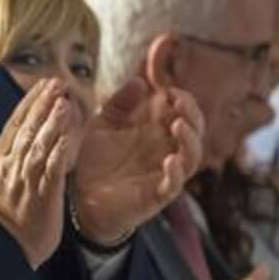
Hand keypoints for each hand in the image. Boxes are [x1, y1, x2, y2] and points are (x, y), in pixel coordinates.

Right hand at [0, 79, 79, 268]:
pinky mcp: (42, 194)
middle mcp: (10, 168)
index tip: (40, 86)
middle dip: (40, 104)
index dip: (27, 104)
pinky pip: (52, 167)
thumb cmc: (6, 222)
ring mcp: (25, 180)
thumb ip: (11, 163)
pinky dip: (59, 148)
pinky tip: (68, 132)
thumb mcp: (0, 186)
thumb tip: (20, 142)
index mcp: (0, 165)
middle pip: (25, 129)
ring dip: (50, 119)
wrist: (3, 250)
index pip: (13, 127)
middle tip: (54, 83)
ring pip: (38, 143)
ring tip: (62, 99)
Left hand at [72, 80, 203, 244]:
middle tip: (179, 101)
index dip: (181, 97)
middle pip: (194, 128)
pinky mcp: (158, 193)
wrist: (84, 199)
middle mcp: (166, 148)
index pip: (180, 110)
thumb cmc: (97, 160)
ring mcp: (165, 171)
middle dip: (192, 113)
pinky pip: (175, 183)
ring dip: (190, 139)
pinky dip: (176, 171)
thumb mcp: (103, 125)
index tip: (168, 88)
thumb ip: (119, 103)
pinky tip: (170, 160)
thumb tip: (139, 81)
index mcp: (156, 130)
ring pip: (192, 155)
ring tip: (178, 124)